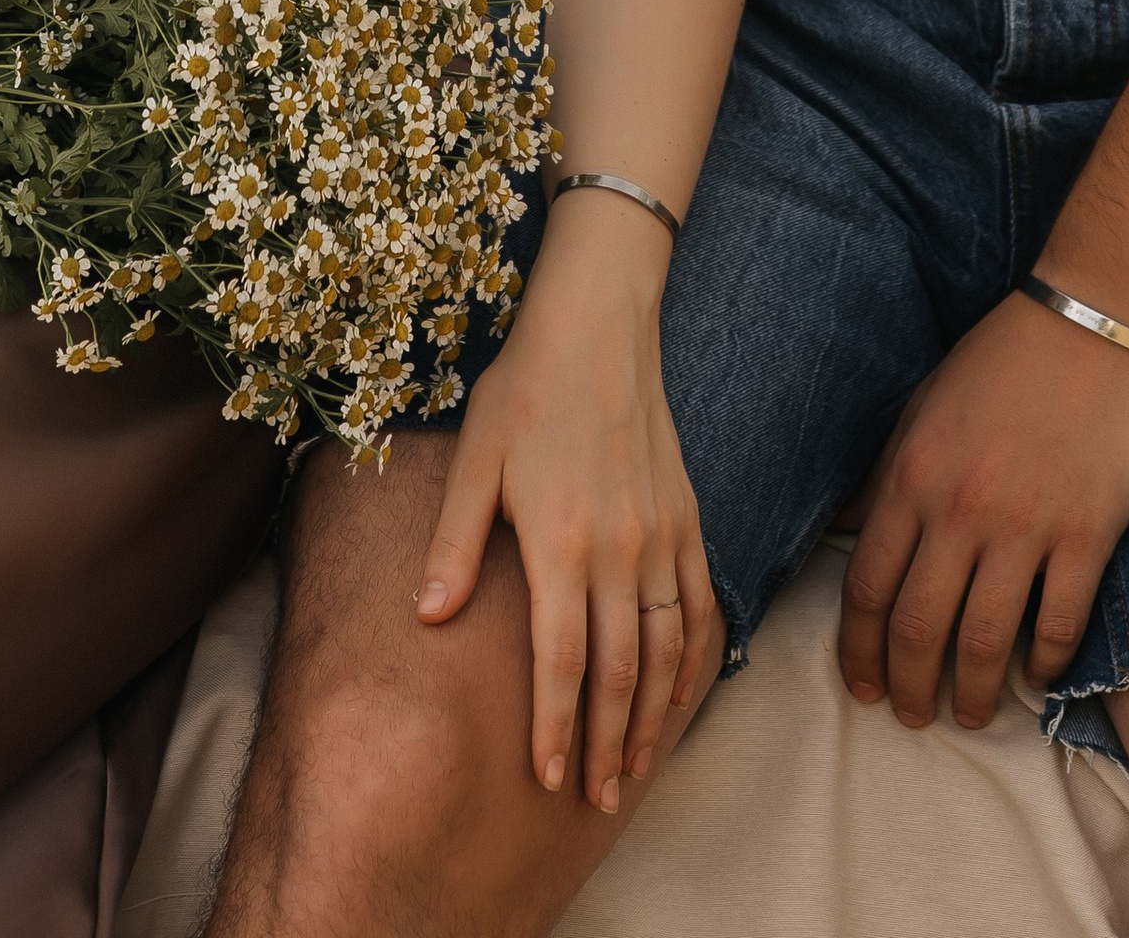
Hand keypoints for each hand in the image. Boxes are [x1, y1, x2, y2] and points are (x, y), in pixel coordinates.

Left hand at [413, 202, 718, 813]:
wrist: (599, 326)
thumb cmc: (526, 390)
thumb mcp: (475, 459)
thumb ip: (455, 543)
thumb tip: (428, 617)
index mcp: (562, 544)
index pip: (560, 663)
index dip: (554, 729)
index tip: (547, 783)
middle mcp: (620, 551)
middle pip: (619, 673)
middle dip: (606, 745)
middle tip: (597, 802)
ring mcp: (663, 537)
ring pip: (665, 651)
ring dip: (650, 719)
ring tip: (634, 771)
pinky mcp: (687, 519)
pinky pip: (700, 607)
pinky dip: (694, 660)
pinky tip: (680, 697)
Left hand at [838, 288, 1128, 730]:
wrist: (1093, 322)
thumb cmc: (1002, 360)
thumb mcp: (922, 407)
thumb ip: (882, 476)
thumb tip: (843, 531)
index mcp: (912, 475)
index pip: (868, 587)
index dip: (859, 650)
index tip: (863, 687)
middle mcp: (960, 509)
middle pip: (920, 628)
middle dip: (909, 686)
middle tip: (913, 716)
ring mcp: (1026, 525)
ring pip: (986, 641)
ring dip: (975, 693)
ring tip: (973, 715)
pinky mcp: (1088, 534)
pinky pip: (1059, 622)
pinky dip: (1045, 663)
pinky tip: (1037, 675)